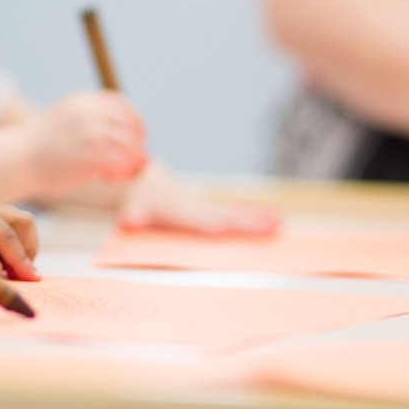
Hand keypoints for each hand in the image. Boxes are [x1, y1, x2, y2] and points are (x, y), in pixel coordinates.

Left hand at [0, 199, 39, 280]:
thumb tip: (0, 270)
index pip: (4, 235)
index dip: (20, 259)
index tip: (33, 279)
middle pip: (22, 222)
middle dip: (25, 251)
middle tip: (16, 277)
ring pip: (23, 223)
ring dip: (23, 248)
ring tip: (8, 269)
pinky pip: (17, 227)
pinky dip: (16, 245)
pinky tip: (1, 261)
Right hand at [27, 91, 147, 194]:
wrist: (19, 158)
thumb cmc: (41, 147)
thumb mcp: (65, 120)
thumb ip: (90, 121)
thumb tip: (120, 135)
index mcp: (83, 102)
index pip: (121, 104)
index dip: (134, 119)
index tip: (137, 135)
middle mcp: (90, 113)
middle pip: (130, 124)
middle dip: (137, 143)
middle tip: (134, 159)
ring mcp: (92, 132)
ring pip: (130, 145)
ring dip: (130, 160)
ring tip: (115, 173)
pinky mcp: (93, 154)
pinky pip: (122, 162)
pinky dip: (120, 172)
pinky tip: (105, 178)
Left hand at [117, 163, 279, 234]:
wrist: (148, 179)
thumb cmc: (141, 200)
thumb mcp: (133, 207)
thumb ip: (134, 215)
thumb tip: (129, 221)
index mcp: (179, 209)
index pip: (197, 218)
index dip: (210, 222)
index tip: (225, 228)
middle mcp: (197, 207)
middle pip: (224, 215)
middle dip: (246, 222)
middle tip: (270, 227)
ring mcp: (207, 207)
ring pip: (235, 213)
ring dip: (257, 219)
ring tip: (279, 224)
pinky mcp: (214, 210)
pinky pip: (237, 212)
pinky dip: (256, 215)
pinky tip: (276, 219)